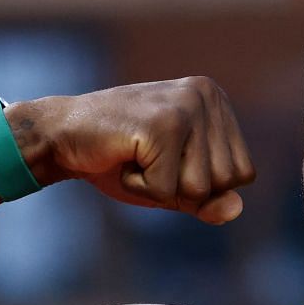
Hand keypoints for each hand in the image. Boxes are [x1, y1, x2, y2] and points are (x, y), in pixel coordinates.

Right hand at [31, 78, 255, 224]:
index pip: (243, 174)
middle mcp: (207, 95)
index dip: (202, 185)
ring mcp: (186, 106)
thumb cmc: (120, 160)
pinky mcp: (162, 125)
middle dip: (182, 188)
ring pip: (199, 189)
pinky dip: (139, 188)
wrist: (60, 137)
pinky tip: (122, 158)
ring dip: (160, 189)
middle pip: (227, 183)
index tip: (165, 160)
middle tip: (147, 158)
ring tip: (136, 157)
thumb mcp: (173, 186)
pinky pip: (166, 191)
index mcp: (217, 102)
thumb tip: (236, 209)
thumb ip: (208, 200)